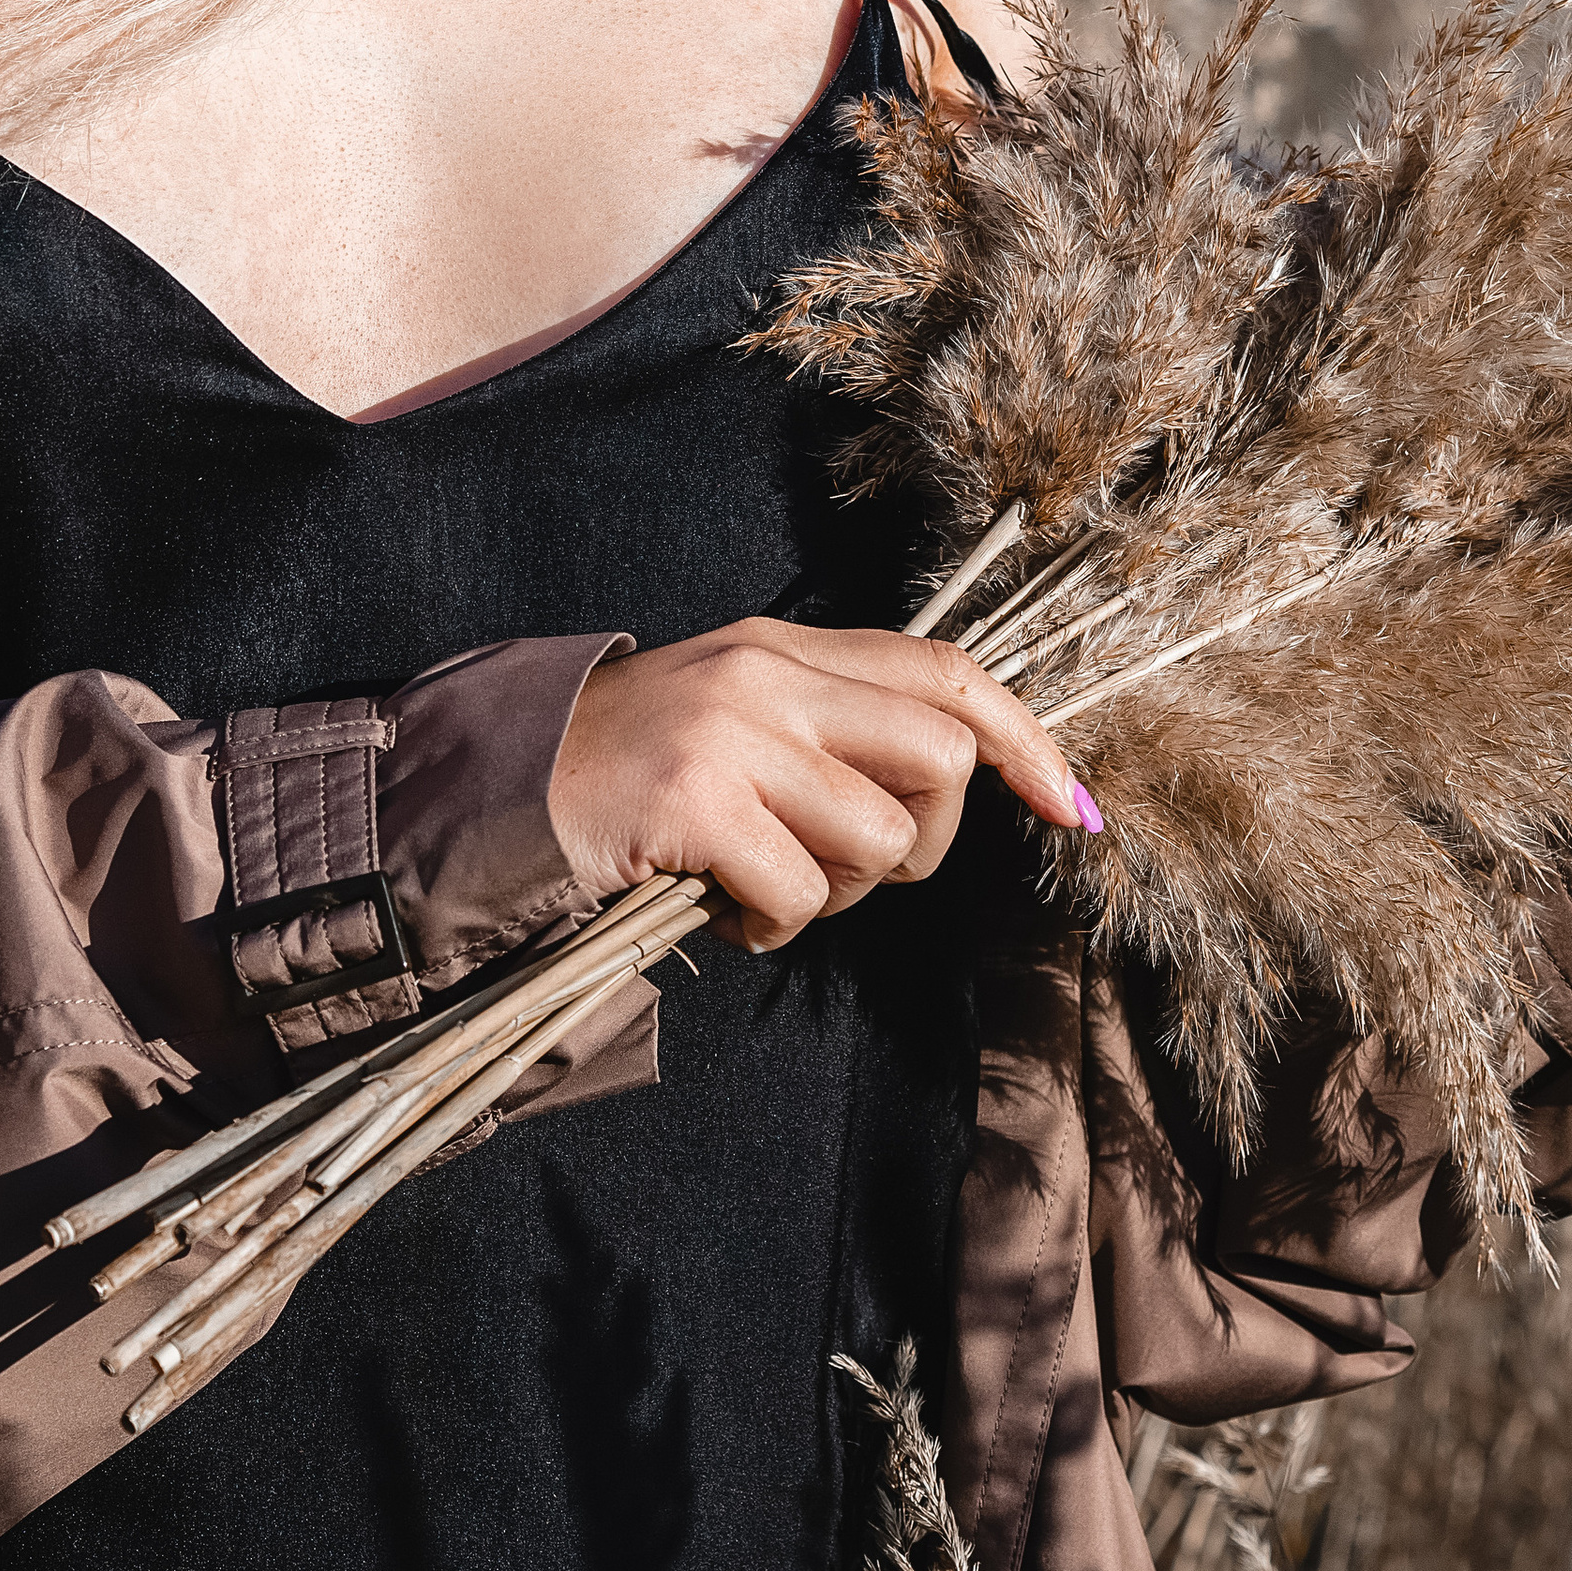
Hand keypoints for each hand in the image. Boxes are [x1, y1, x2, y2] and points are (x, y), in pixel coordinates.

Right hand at [547, 616, 1085, 952]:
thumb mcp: (740, 714)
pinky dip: (774, 923)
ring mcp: (734, 735)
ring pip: (880, 838)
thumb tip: (959, 775)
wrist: (503, 788)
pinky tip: (726, 909)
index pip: (947, 672)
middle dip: (924, 839)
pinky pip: (801, 892)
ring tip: (768, 883)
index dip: (1025, 739)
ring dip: (840, 892)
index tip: (1068, 807)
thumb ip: (834, 727)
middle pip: (941, 758)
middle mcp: (769, 675)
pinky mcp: (697, 803)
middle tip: (849, 864)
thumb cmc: (636, 771)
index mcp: (788, 647)